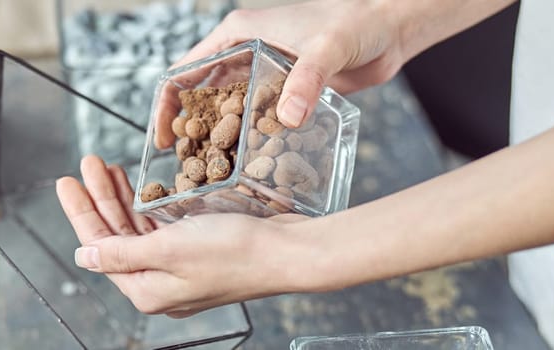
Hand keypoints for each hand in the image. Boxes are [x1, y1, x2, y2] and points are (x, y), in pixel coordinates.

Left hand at [56, 155, 312, 317]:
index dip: (81, 211)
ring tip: (108, 167)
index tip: (67, 180)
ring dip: (122, 198)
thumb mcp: (168, 249)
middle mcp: (160, 283)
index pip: (99, 248)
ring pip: (138, 229)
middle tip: (86, 164)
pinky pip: (161, 228)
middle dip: (100, 198)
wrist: (288, 253)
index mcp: (147, 289)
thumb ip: (122, 253)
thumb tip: (84, 258)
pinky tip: (140, 186)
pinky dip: (147, 205)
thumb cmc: (235, 252)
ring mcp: (180, 268)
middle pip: (116, 236)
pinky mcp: (198, 253)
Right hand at [154, 0, 410, 148]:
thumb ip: (307, 80)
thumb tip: (289, 118)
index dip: (168, 105)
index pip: (185, 70)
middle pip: (201, 97)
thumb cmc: (357, 23)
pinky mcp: (284, 93)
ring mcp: (263, 75)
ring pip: (228, 113)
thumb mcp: (327, 48)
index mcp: (238, 34)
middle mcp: (244, 54)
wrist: (389, 30)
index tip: (165, 139)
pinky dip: (250, 142)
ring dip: (220, 141)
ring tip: (212, 177)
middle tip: (185, 169)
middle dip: (191, 132)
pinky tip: (249, 168)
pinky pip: (257, 121)